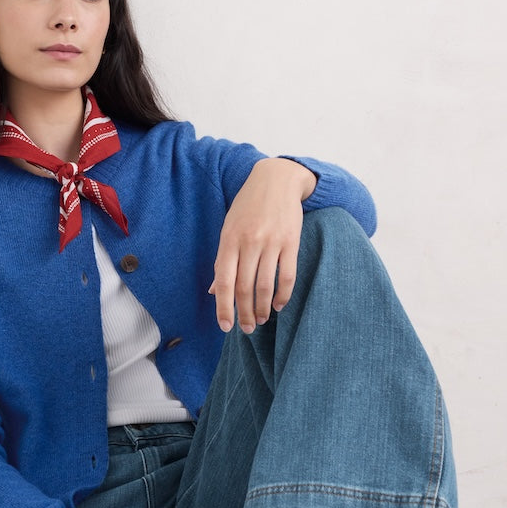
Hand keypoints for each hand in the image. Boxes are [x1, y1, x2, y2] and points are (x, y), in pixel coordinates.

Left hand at [210, 158, 316, 332]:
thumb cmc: (248, 207)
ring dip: (262, 308)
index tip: (226, 327)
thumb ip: (223, 261)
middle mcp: (249, 242)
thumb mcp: (229, 229)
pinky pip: (287, 275)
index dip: (224, 308)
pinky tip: (278, 305)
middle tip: (246, 328)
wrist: (276, 179)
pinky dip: (282, 295)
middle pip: (245, 288)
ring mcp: (271, 242)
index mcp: (229, 240)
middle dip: (244, 313)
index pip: (225, 282)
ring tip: (260, 320)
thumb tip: (215, 291)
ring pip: (265, 285)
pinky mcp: (291, 242)